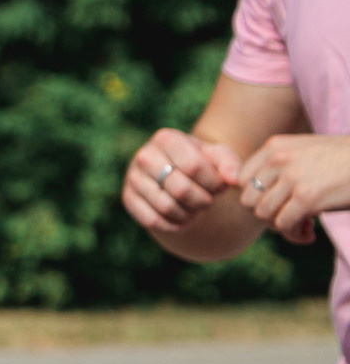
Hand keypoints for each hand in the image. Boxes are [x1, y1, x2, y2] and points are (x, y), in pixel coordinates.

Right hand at [121, 128, 242, 233]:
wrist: (170, 169)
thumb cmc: (198, 161)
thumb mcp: (216, 157)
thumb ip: (230, 165)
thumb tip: (234, 180)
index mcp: (166, 138)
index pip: (194, 167)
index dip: (213, 183)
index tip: (219, 186)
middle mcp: (144, 156)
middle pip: (180, 189)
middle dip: (202, 201)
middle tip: (208, 201)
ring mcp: (133, 178)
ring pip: (166, 207)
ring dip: (189, 214)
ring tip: (196, 209)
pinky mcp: (128, 198)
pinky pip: (152, 221)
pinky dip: (173, 225)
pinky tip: (182, 218)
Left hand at [238, 134, 349, 244]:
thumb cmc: (346, 160)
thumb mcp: (307, 152)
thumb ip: (280, 167)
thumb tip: (256, 201)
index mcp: (275, 146)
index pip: (241, 179)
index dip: (257, 197)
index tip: (278, 204)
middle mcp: (279, 160)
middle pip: (249, 199)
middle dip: (267, 214)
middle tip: (291, 218)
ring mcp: (292, 179)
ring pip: (263, 214)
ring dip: (282, 226)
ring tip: (303, 226)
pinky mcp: (308, 199)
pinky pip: (284, 225)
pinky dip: (294, 234)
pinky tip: (311, 233)